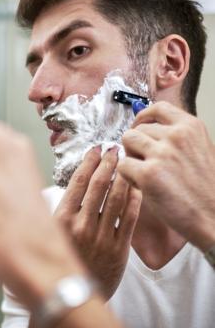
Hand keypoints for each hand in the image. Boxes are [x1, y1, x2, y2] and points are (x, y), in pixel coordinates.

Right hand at [54, 147, 141, 298]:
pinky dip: (133, 200)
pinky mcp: (118, 249)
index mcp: (60, 219)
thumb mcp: (48, 232)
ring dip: (122, 177)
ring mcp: (101, 237)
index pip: (77, 182)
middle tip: (114, 149)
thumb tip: (68, 183)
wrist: (71, 295)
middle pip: (98, 186)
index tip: (94, 150)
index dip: (88, 162)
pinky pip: (129, 218)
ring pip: (116, 199)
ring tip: (126, 162)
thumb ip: (57, 208)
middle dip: (108, 163)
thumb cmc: (59, 259)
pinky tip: (135, 187)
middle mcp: (81, 226)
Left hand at [120, 101, 214, 250]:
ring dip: (131, 157)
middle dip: (137, 146)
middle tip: (149, 164)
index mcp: (191, 127)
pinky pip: (122, 165)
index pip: (157, 108)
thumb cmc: (206, 188)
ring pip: (126, 142)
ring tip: (146, 173)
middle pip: (137, 129)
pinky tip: (145, 187)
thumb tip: (147, 124)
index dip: (143, 117)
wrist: (214, 218)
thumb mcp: (201, 149)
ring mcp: (162, 153)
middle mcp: (176, 135)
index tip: (139, 127)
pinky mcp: (148, 173)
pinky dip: (128, 177)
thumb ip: (178, 136)